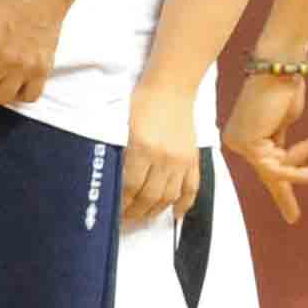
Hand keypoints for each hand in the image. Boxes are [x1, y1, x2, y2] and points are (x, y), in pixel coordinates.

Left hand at [123, 86, 201, 228]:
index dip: (121, 204)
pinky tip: (176, 214)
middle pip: (149, 196)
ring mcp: (181, 160)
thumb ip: (120, 154)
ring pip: (169, 197)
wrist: (170, 88)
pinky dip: (185, 204)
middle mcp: (163, 158)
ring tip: (144, 217)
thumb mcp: (121, 126)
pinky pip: (192, 188)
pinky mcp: (193, 159)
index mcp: (141, 148)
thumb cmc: (141, 103)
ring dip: (155, 211)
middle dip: (135, 212)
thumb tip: (114, 182)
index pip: (129, 187)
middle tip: (125, 219)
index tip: (113, 212)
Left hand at [222, 69, 307, 225]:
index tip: (291, 215)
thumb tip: (286, 158)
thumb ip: (283, 141)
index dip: (280, 192)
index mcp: (248, 136)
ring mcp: (239, 143)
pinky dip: (303, 158)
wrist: (281, 65)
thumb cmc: (287, 86)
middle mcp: (239, 142)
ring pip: (276, 172)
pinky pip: (277, 164)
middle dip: (285, 195)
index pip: (267, 168)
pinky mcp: (246, 143)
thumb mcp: (286, 119)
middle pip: (270, 174)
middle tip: (294, 219)